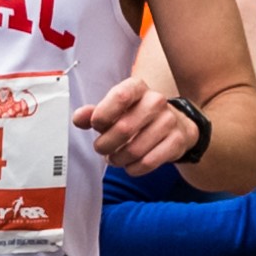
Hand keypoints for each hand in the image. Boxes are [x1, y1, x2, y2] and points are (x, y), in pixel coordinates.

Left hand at [80, 76, 204, 175]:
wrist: (176, 125)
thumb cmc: (137, 116)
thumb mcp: (115, 110)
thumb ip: (94, 113)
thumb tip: (79, 118)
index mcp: (137, 87)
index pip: (120, 96)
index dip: (102, 115)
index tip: (96, 126)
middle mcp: (156, 101)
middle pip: (124, 129)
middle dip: (105, 145)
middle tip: (102, 149)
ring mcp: (169, 121)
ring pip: (135, 150)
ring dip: (118, 159)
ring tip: (115, 158)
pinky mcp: (177, 141)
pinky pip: (149, 162)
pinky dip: (133, 168)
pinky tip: (130, 165)